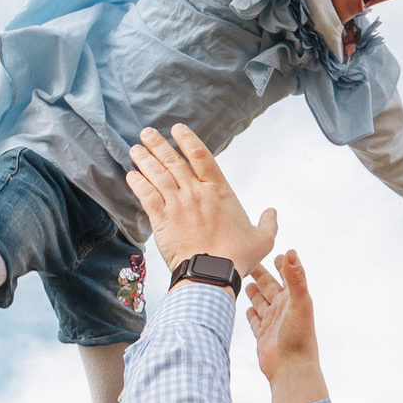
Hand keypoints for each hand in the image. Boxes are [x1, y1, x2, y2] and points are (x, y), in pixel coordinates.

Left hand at [125, 125, 278, 276]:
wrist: (212, 272)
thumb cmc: (236, 257)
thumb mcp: (262, 240)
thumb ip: (268, 223)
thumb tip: (272, 212)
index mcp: (219, 191)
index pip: (201, 156)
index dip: (187, 140)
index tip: (176, 129)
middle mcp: (196, 192)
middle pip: (174, 161)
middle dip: (159, 144)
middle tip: (146, 132)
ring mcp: (178, 205)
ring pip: (158, 175)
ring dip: (145, 159)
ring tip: (135, 148)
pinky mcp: (162, 220)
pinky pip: (147, 196)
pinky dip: (138, 184)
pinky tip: (130, 175)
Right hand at [245, 251, 328, 402]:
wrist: (292, 369)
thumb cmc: (299, 336)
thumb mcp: (298, 302)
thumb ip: (295, 277)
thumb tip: (291, 251)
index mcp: (293, 299)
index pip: (287, 275)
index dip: (281, 264)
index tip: (274, 251)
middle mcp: (283, 309)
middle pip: (269, 286)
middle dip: (260, 273)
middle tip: (248, 261)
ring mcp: (273, 323)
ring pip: (261, 302)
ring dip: (254, 292)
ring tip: (244, 281)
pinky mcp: (263, 336)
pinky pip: (255, 322)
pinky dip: (251, 314)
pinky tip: (247, 309)